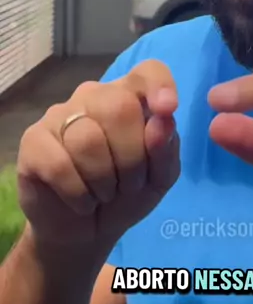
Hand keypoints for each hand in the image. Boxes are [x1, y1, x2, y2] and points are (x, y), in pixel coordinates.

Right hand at [16, 60, 179, 254]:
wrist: (84, 231)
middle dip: (133, 158)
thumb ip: (166, 149)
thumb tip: (163, 121)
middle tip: (129, 185)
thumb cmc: (126, 195)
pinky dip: (78, 194)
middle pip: (120, 107)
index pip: (148, 71)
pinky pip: (59, 165)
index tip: (168, 108)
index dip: (160, 85)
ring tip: (104, 195)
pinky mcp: (33, 140)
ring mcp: (60, 114)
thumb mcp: (158, 179)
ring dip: (105, 181)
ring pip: (89, 139)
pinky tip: (81, 202)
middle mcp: (94, 96)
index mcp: (130, 96)